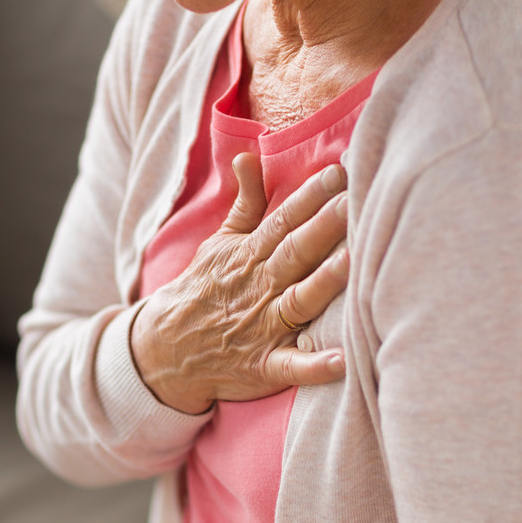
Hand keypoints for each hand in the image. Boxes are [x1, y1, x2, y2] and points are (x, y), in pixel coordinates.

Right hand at [131, 153, 350, 413]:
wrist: (166, 349)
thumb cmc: (205, 291)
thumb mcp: (220, 243)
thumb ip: (245, 203)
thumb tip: (248, 156)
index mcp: (251, 255)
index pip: (284, 220)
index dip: (310, 197)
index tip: (338, 173)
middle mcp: (260, 287)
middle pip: (296, 252)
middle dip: (325, 227)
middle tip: (355, 202)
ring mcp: (263, 328)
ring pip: (299, 300)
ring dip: (325, 282)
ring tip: (354, 262)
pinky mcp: (265, 366)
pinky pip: (292, 366)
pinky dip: (316, 366)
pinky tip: (343, 360)